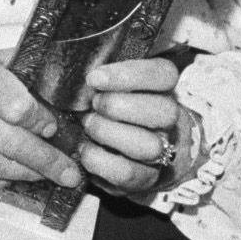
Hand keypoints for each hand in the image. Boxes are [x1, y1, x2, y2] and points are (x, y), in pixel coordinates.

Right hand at [0, 50, 85, 196]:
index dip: (39, 121)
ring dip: (24, 175)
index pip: (14, 105)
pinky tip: (11, 178)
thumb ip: (24, 71)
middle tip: (69, 171)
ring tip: (44, 176)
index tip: (53, 129)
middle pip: (8, 141)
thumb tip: (68, 87)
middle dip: (45, 160)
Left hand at [80, 56, 193, 201]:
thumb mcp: (103, 84)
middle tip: (93, 105)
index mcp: (160, 89)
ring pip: (148, 145)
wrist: (110, 149)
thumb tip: (73, 61)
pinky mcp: (144, 178)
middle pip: (164, 111)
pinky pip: (127, 172)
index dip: (129, 75)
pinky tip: (85, 149)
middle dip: (118, 107)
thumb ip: (99, 74)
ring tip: (88, 126)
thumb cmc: (102, 106)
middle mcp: (167, 120)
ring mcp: (160, 151)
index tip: (94, 78)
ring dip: (109, 134)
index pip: (164, 74)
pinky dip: (99, 160)